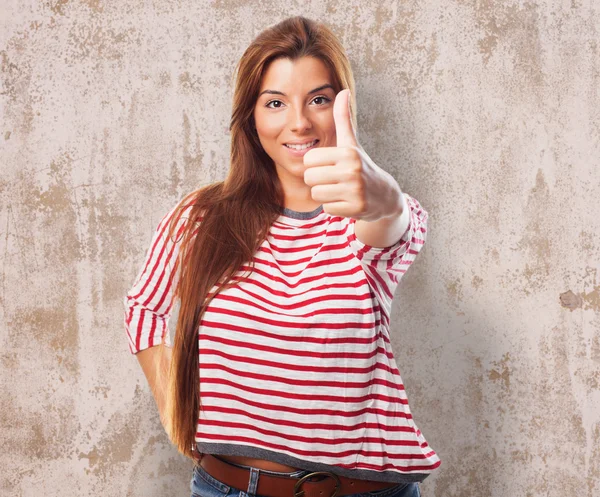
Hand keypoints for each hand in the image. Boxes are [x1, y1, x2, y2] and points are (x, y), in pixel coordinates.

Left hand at [303, 89, 401, 221]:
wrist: (384, 195)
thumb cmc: (361, 165)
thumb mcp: (351, 143)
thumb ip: (343, 118)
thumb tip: (343, 91)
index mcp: (347, 152)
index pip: (308, 160)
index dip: (315, 165)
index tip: (329, 165)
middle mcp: (351, 170)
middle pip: (309, 178)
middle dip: (318, 181)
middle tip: (333, 180)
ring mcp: (355, 190)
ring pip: (316, 195)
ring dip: (325, 195)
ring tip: (340, 190)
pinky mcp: (356, 208)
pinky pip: (327, 208)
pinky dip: (334, 206)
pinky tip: (346, 201)